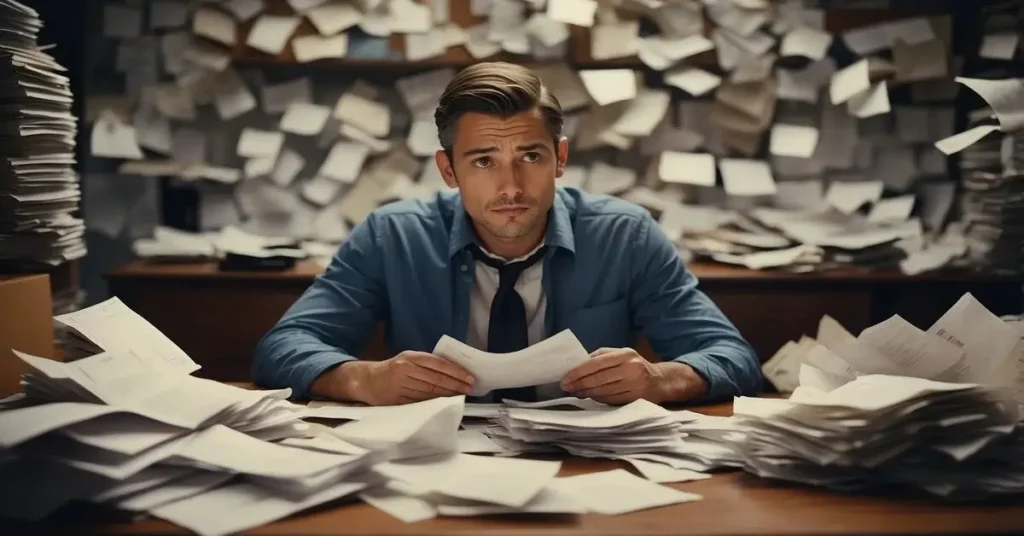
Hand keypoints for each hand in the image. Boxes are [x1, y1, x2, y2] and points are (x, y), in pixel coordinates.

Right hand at [316, 351, 474, 405]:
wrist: (367, 380)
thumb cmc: (393, 369)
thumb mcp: (408, 359)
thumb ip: (426, 364)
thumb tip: (453, 371)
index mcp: (410, 357)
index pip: (438, 364)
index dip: (455, 371)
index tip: (469, 377)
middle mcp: (405, 370)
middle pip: (436, 379)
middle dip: (456, 385)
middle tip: (470, 388)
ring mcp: (400, 385)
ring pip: (429, 392)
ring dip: (448, 395)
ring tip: (461, 396)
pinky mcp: (397, 399)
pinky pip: (420, 401)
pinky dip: (434, 403)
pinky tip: (445, 403)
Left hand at [560, 348, 708, 404]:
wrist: (660, 381)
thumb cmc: (635, 365)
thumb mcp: (621, 354)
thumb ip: (601, 356)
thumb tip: (576, 364)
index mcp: (625, 354)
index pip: (596, 363)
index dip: (578, 372)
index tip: (565, 378)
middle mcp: (631, 368)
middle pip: (598, 378)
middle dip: (579, 384)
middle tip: (567, 387)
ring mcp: (635, 384)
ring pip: (604, 391)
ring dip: (586, 393)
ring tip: (576, 392)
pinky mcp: (636, 398)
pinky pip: (611, 400)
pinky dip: (598, 399)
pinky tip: (590, 397)